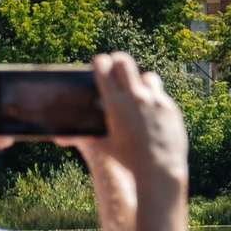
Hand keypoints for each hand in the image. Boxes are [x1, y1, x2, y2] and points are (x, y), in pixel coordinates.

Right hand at [89, 53, 188, 189]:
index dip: (100, 62)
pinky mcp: (170, 107)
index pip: (104, 67)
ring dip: (141, 81)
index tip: (100, 63)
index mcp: (114, 103)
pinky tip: (151, 109)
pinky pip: (160, 94)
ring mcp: (155, 100)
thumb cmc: (127, 159)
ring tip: (137, 92)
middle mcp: (135, 97)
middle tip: (116, 68)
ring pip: (147, 75)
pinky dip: (154, 98)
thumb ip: (87, 134)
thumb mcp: (104, 145)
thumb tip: (60, 138)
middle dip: (119, 61)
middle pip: (124, 61)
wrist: (159, 168)